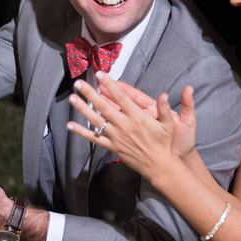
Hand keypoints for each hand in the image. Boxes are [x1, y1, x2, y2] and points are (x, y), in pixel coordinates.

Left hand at [67, 73, 196, 181]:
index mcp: (137, 117)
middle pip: (104, 106)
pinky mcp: (113, 147)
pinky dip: (82, 132)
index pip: (121, 97)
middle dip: (90, 93)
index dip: (110, 84)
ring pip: (96, 120)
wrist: (160, 167)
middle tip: (79, 83)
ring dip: (83, 109)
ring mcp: (116, 137)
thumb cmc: (165, 144)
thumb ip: (164, 109)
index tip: (101, 74)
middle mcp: (124, 126)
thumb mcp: (169, 124)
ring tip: (72, 98)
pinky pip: (94, 139)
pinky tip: (70, 125)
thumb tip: (164, 95)